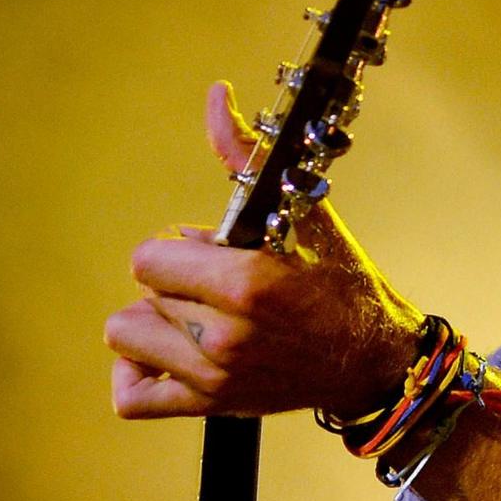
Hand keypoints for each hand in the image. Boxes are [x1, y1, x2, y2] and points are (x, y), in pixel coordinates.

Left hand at [106, 82, 427, 419]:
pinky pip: (132, 398)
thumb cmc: (343, 284)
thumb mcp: (303, 214)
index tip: (210, 256)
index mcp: (244, 282)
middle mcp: (224, 334)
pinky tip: (164, 357)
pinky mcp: (210, 405)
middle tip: (214, 290)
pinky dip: (135, 377)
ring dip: (152, 325)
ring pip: (126, 337)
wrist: (374, 361)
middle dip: (171, 284)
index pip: (148, 258)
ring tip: (193, 321)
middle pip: (141, 294)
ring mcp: (214, 376)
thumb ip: (247, 157)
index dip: (174, 252)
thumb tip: (215, 96)